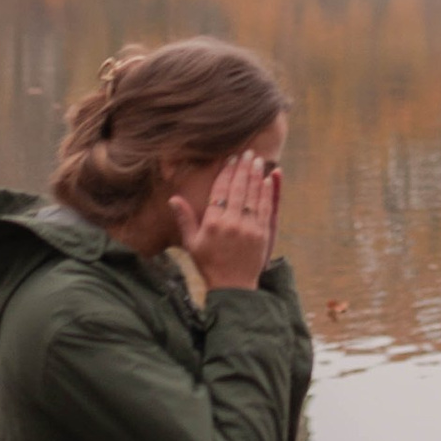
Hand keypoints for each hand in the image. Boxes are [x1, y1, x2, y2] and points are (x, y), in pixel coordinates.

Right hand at [171, 152, 277, 290]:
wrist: (233, 287)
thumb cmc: (209, 264)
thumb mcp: (191, 243)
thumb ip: (184, 219)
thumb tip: (173, 198)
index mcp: (212, 224)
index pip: (220, 191)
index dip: (225, 174)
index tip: (230, 160)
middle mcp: (231, 223)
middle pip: (238, 189)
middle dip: (242, 169)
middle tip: (246, 153)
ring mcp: (249, 228)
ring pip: (253, 196)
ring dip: (255, 176)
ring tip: (256, 161)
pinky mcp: (262, 234)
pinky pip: (265, 209)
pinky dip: (266, 193)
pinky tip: (267, 180)